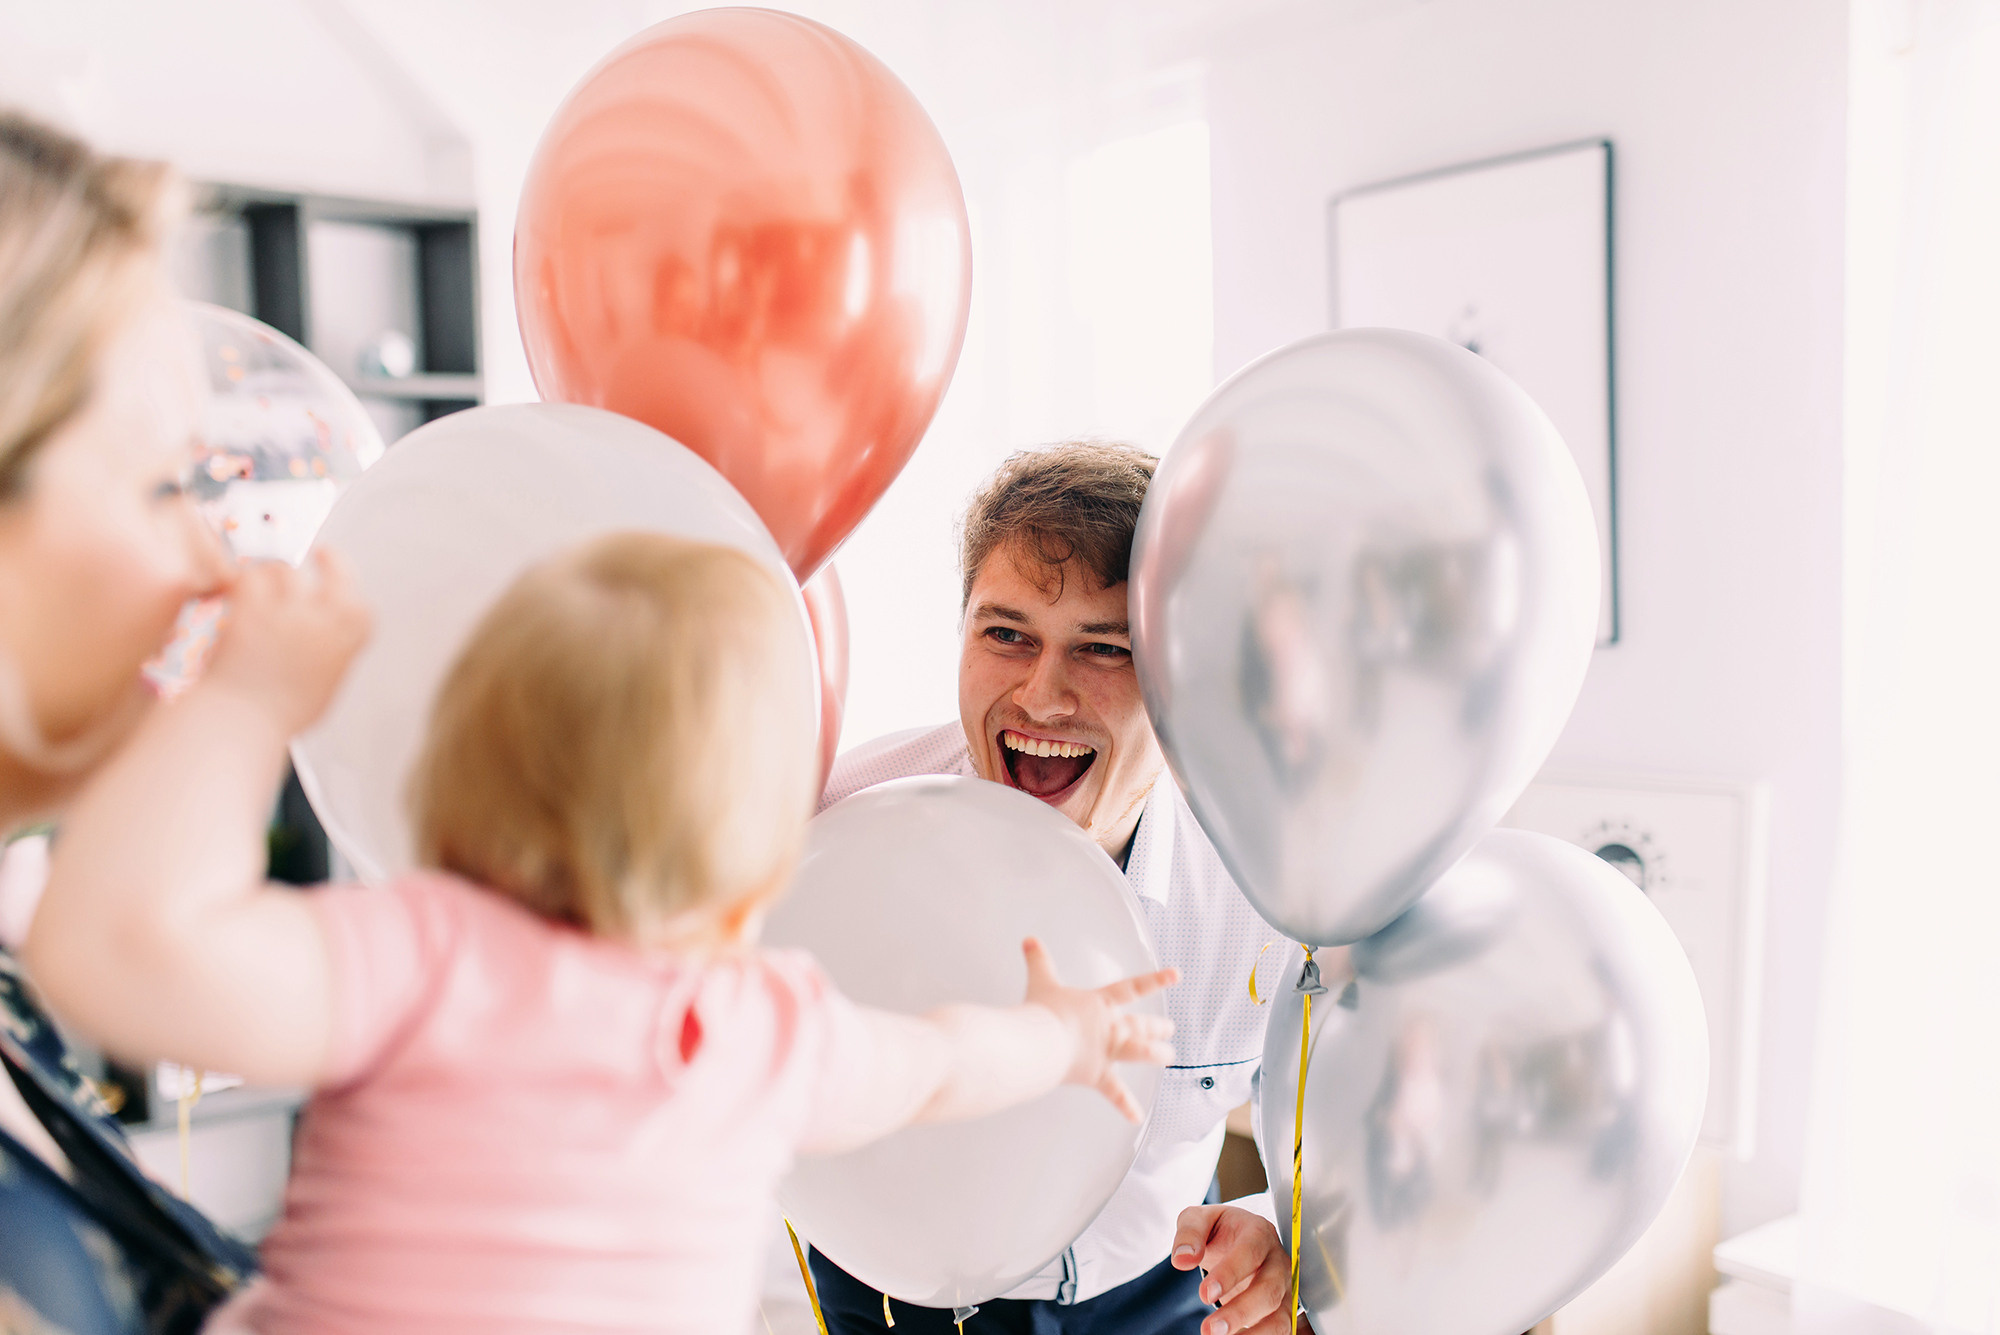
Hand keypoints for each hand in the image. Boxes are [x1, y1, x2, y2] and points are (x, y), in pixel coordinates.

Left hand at [201, 549, 369, 734]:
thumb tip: (329, 633)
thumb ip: (333, 649)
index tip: (347, 570)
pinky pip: (253, 576)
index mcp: (350, 637)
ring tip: (272, 583)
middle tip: (320, 553)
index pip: (360, 600)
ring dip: (280, 572)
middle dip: (327, 559)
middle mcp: (325, 616)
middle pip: (331, 568)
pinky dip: (249, 579)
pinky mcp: (252, 605)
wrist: (242, 716)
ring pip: (288, 568)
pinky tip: (244, 589)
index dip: (350, 580)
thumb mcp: (326, 680)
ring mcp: (289, 607)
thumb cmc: (282, 709)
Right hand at [1020, 937, 1177, 1121]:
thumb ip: (1037, 959)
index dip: (1155, 980)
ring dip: (1157, 1054)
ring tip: (1169, 1056)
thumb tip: (1028, 939)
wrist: (1042, 1040)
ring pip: (1140, 1053)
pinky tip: (1137, 1116)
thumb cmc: (1043, 1010)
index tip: (1177, 975)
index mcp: (1100, 1004)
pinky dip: (1125, 1106)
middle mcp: (1110, 1027)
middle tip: (1170, 1028)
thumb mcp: (1041, 980)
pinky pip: (1115, 1093)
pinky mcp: (1097, 1075)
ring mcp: (1107, 1052)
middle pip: (1140, 1025)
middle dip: (1157, 1027)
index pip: (1132, 988)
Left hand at [1172, 1204, 1310, 1334]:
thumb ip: (1189, 1234)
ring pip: (1279, 1317)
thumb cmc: (1220, 1230)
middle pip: (1268, 1290)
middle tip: (1210, 1329)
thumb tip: (1182, 1259)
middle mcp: (1277, 1261)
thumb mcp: (1199, 1219)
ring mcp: (1284, 1287)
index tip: (1205, 1294)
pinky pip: (1279, 1331)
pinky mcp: (1283, 1309)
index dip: (1229, 1275)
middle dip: (1240, 1312)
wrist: (1238, 1238)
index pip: (1249, 1253)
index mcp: (1258, 1232)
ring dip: (1254, 1334)